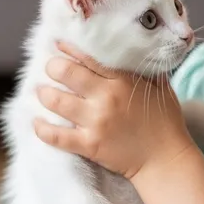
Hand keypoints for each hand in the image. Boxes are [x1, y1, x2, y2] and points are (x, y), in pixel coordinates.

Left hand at [34, 42, 195, 179]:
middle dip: (53, 67)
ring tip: (42, 92)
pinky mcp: (88, 145)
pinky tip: (37, 122)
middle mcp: (105, 98)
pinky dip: (42, 128)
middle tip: (51, 69)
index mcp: (122, 81)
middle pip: (65, 73)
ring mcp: (95, 122)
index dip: (68, 48)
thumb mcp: (161, 88)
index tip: (58, 44)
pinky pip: (55, 136)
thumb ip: (145, 69)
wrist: (164, 159)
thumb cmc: (166, 122)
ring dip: (45, 94)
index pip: (88, 58)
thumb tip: (133, 52)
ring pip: (55, 101)